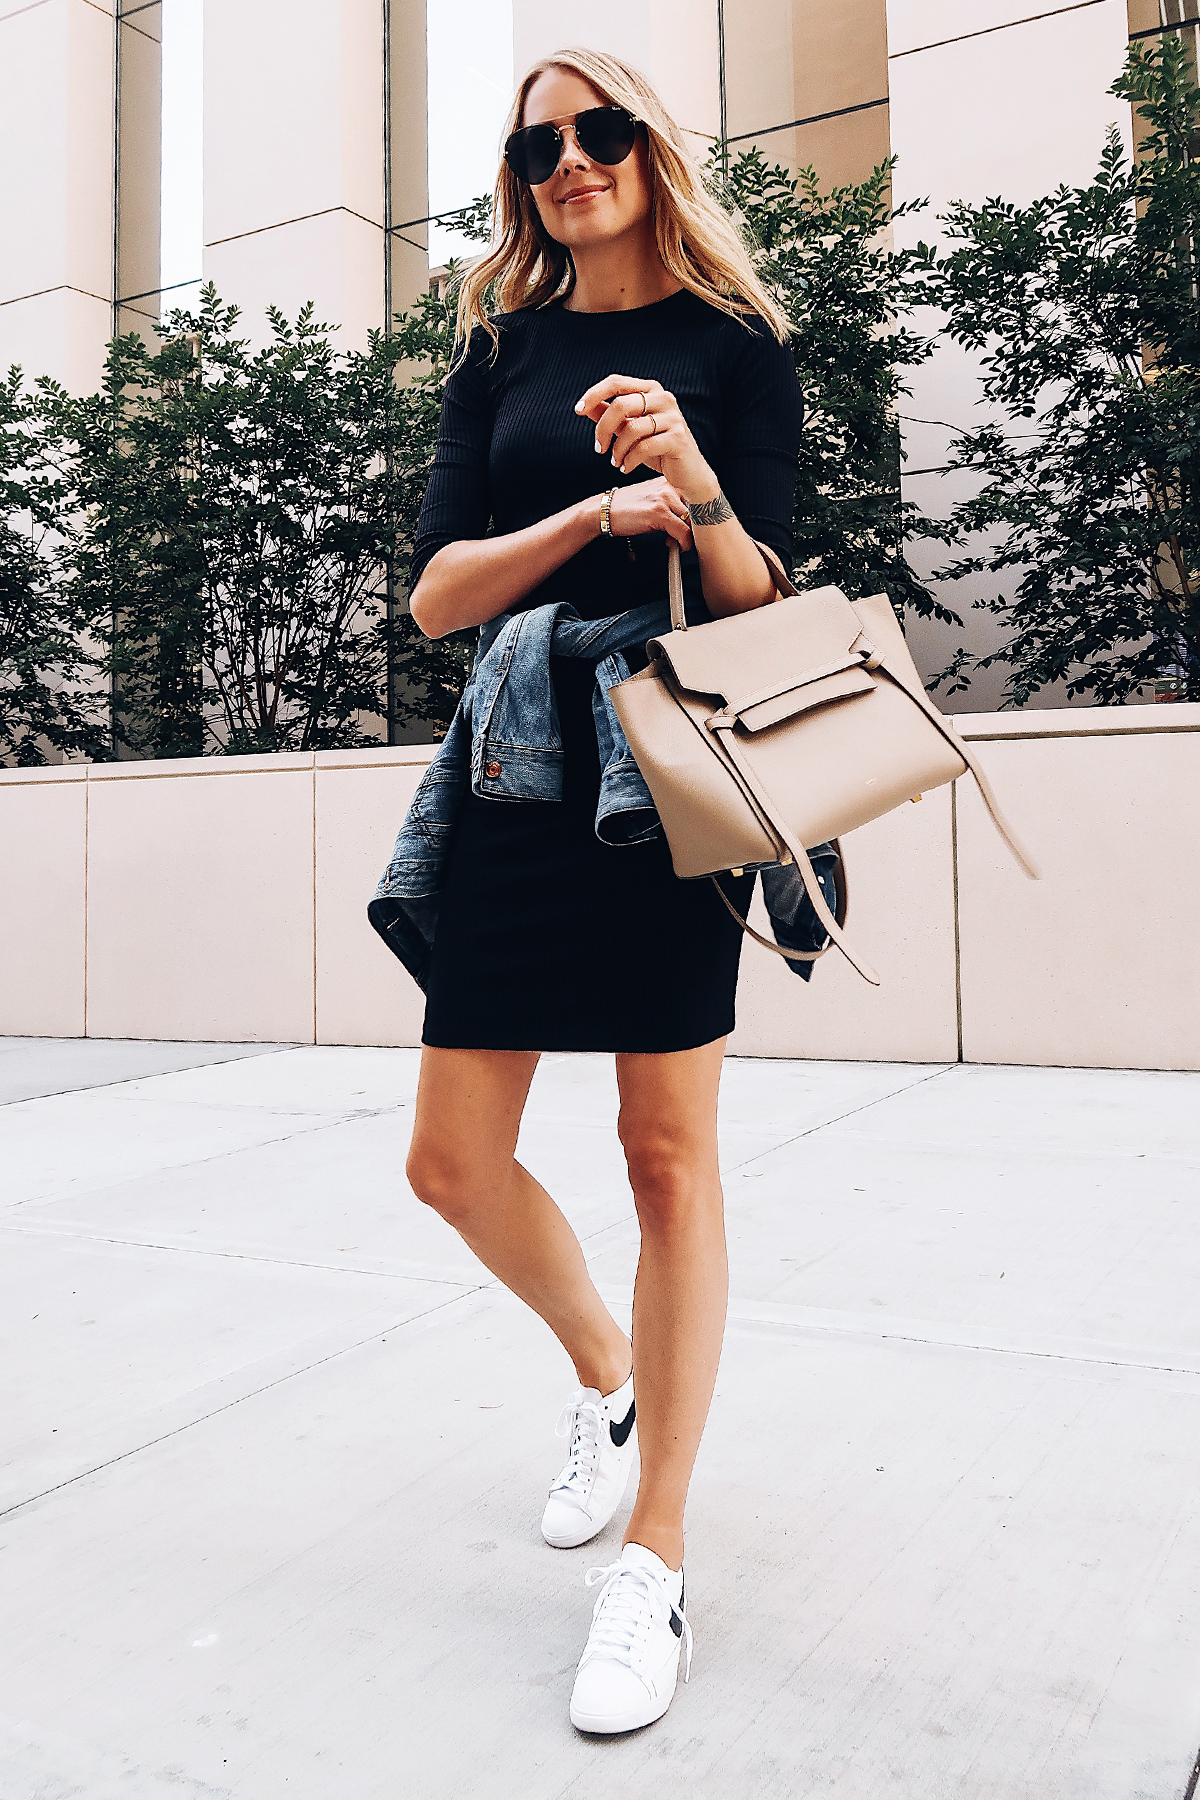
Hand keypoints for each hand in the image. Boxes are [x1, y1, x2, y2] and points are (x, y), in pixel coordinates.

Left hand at [575, 375, 717, 501]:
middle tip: (599, 449)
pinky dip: (629, 460)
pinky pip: (644, 447)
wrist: (688, 473)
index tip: (578, 410)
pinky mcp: (677, 438)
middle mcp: (664, 398)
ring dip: (617, 450)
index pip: (616, 382)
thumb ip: (610, 417)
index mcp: (651, 390)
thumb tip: (585, 407)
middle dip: (603, 429)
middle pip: (620, 404)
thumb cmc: (657, 450)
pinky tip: (625, 469)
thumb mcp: (630, 431)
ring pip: (632, 428)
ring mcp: (673, 418)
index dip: (594, 394)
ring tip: (615, 462)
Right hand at [603, 475, 692, 549]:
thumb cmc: (624, 508)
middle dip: (694, 526)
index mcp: (667, 482)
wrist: (603, 511)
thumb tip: (686, 520)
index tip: (692, 527)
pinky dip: (684, 543)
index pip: (694, 497)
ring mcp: (664, 499)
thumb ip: (669, 504)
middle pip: (697, 509)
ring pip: (692, 521)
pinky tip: (677, 547)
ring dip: (689, 536)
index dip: (696, 516)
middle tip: (685, 537)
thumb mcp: (650, 499)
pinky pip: (683, 532)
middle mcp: (668, 486)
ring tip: (678, 542)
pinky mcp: (659, 513)